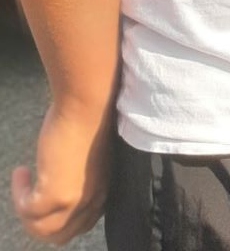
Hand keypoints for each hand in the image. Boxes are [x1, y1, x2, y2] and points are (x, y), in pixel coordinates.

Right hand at [11, 103, 111, 244]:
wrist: (88, 104)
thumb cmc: (89, 120)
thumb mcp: (90, 156)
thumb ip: (81, 174)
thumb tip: (62, 179)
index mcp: (103, 189)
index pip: (83, 223)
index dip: (61, 219)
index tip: (46, 203)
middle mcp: (92, 200)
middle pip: (61, 234)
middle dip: (40, 224)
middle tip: (26, 203)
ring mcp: (73, 200)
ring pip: (42, 229)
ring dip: (26, 213)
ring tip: (22, 184)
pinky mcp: (54, 195)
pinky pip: (27, 211)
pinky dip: (18, 195)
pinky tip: (21, 173)